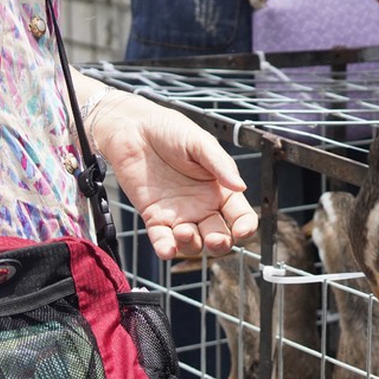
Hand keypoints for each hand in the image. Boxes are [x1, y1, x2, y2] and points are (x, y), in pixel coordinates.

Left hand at [87, 93, 259, 261]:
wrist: (132, 129)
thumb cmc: (170, 131)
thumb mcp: (200, 143)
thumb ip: (220, 165)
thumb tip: (241, 186)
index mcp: (220, 189)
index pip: (240, 215)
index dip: (245, 226)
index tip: (242, 230)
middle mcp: (203, 206)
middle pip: (219, 235)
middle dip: (220, 243)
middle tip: (214, 239)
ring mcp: (178, 214)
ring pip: (192, 243)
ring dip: (192, 245)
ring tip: (183, 231)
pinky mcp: (153, 217)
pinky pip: (162, 240)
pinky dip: (165, 249)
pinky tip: (167, 249)